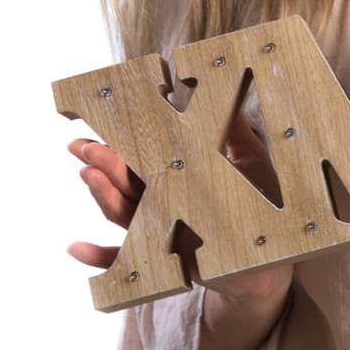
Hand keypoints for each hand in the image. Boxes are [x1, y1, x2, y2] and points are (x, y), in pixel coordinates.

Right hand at [66, 111, 293, 306]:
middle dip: (102, 164)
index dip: (116, 146)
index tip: (92, 131)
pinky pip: (128, 262)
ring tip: (89, 175)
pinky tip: (75, 248)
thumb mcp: (249, 157)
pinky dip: (99, 258)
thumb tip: (225, 88)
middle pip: (126, 183)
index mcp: (178, 176)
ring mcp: (164, 231)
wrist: (274, 249)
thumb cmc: (262, 198)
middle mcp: (164, 202)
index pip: (142, 158)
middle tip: (82, 147)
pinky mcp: (168, 260)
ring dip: (103, 196)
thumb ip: (233, 128)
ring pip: (126, 213)